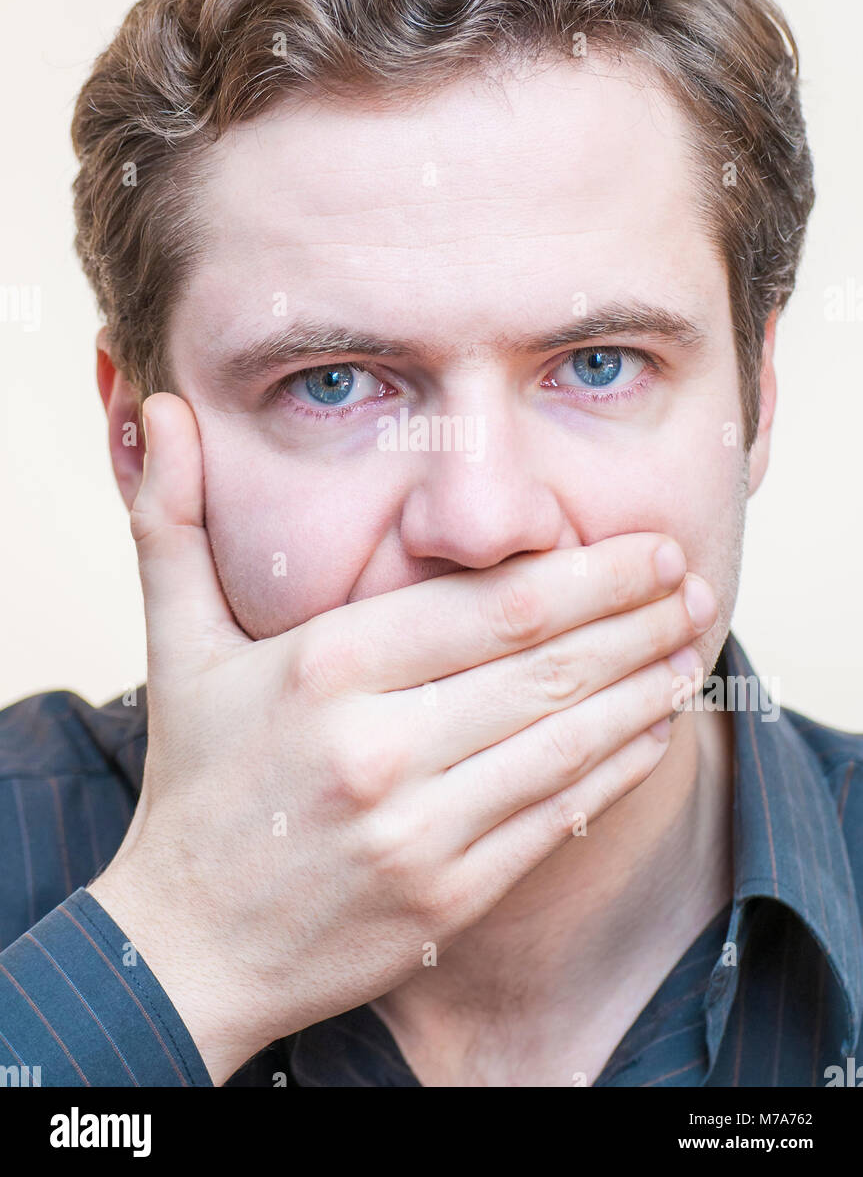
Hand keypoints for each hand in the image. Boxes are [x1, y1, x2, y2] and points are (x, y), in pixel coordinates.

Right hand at [89, 392, 714, 1084]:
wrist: (185, 943)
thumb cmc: (196, 781)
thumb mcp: (176, 642)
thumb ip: (172, 520)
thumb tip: (162, 407)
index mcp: (324, 668)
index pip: (491, 607)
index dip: (589, 576)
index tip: (650, 549)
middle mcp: (376, 746)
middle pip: (544, 667)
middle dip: (635, 619)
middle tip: (692, 583)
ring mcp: (416, 829)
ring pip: (564, 741)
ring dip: (643, 688)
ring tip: (692, 646)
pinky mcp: (446, 897)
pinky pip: (554, 817)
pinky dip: (616, 769)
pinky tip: (652, 731)